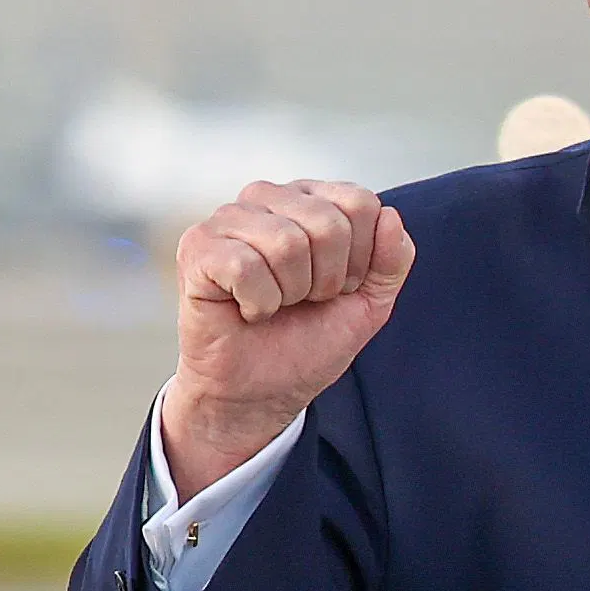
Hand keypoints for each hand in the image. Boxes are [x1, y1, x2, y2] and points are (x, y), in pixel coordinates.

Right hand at [163, 178, 413, 499]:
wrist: (262, 391)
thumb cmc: (309, 340)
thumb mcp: (369, 302)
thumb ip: (392, 260)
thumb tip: (390, 216)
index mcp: (310, 200)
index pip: (360, 202)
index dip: (360, 260)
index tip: (337, 288)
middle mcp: (267, 198)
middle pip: (328, 222)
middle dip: (327, 280)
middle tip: (303, 301)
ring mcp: (227, 219)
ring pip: (286, 243)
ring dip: (291, 293)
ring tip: (275, 304)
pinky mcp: (197, 248)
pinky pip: (245, 265)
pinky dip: (259, 302)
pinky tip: (248, 310)